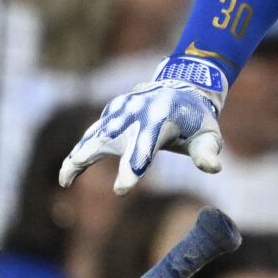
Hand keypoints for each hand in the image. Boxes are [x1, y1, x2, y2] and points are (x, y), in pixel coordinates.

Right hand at [58, 58, 229, 193]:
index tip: (121, 189)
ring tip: (64, 179)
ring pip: (92, 136)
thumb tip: (213, 168)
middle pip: (107, 138)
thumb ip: (207, 153)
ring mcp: (119, 111)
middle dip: (87, 158)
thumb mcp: (208, 136)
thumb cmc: (196, 120)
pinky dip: (80, 152)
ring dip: (76, 156)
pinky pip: (91, 135)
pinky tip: (68, 174)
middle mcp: (135, 114)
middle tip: (67, 180)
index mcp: (159, 120)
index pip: (143, 147)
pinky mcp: (111, 114)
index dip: (131, 167)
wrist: (182, 87)